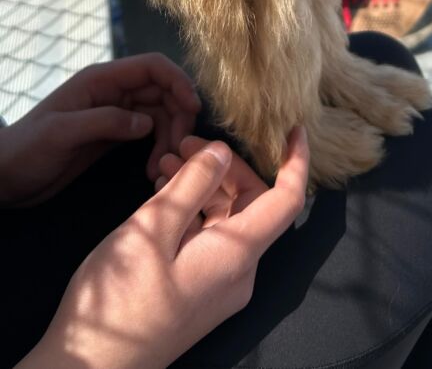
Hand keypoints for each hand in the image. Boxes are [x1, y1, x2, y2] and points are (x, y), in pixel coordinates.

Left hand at [0, 54, 200, 206]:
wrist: (6, 177)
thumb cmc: (28, 150)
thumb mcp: (63, 133)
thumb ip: (106, 123)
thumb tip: (147, 124)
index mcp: (101, 80)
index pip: (152, 67)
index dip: (178, 81)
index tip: (193, 108)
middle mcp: (112, 92)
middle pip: (162, 91)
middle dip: (178, 116)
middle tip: (179, 149)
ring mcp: (114, 114)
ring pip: (159, 114)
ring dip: (169, 137)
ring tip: (162, 166)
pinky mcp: (113, 136)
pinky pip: (148, 135)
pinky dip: (157, 149)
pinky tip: (151, 170)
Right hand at [19, 129, 307, 368]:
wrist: (93, 366)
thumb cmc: (121, 301)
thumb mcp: (153, 229)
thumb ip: (192, 185)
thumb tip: (221, 151)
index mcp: (237, 255)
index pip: (286, 200)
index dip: (295, 161)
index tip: (294, 130)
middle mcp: (237, 272)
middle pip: (252, 204)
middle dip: (225, 167)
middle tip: (186, 143)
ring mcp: (218, 286)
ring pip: (227, 220)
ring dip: (204, 187)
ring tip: (167, 163)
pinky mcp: (198, 292)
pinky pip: (209, 240)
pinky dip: (193, 211)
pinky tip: (163, 194)